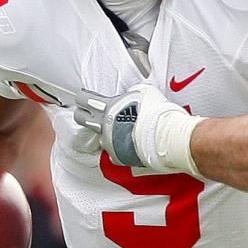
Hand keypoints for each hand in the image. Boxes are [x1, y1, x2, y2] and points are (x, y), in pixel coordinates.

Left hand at [74, 83, 202, 173]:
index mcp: (108, 108)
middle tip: (90, 113)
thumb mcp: (144, 91)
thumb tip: (129, 95)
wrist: (167, 136)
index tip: (85, 96)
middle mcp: (104, 126)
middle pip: (81, 119)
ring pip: (98, 137)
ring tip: (116, 130)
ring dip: (104, 133)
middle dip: (83, 114)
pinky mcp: (118, 157)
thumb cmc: (157, 113)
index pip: (83, 99)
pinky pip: (112, 152)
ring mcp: (109, 143)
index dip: (83, 96)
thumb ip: (131, 92)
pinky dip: (117, 148)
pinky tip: (126, 144)